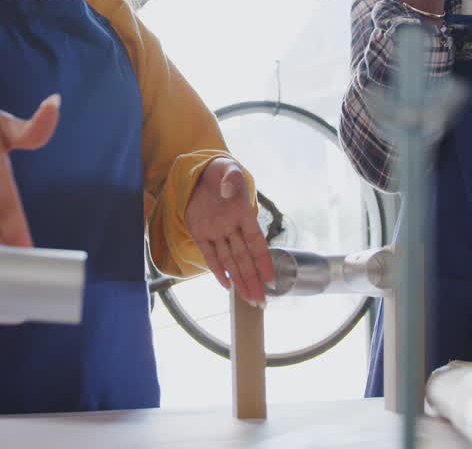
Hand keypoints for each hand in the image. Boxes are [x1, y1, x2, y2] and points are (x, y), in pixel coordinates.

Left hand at [185, 158, 273, 305]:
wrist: (202, 172)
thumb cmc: (222, 172)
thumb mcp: (229, 170)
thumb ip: (231, 179)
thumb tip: (228, 190)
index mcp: (243, 214)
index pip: (256, 243)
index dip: (264, 262)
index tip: (271, 280)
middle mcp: (231, 227)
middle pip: (244, 259)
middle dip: (252, 281)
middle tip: (260, 301)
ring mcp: (216, 231)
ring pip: (229, 261)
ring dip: (238, 281)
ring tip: (248, 299)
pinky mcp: (200, 232)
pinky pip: (210, 254)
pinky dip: (217, 270)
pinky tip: (226, 285)